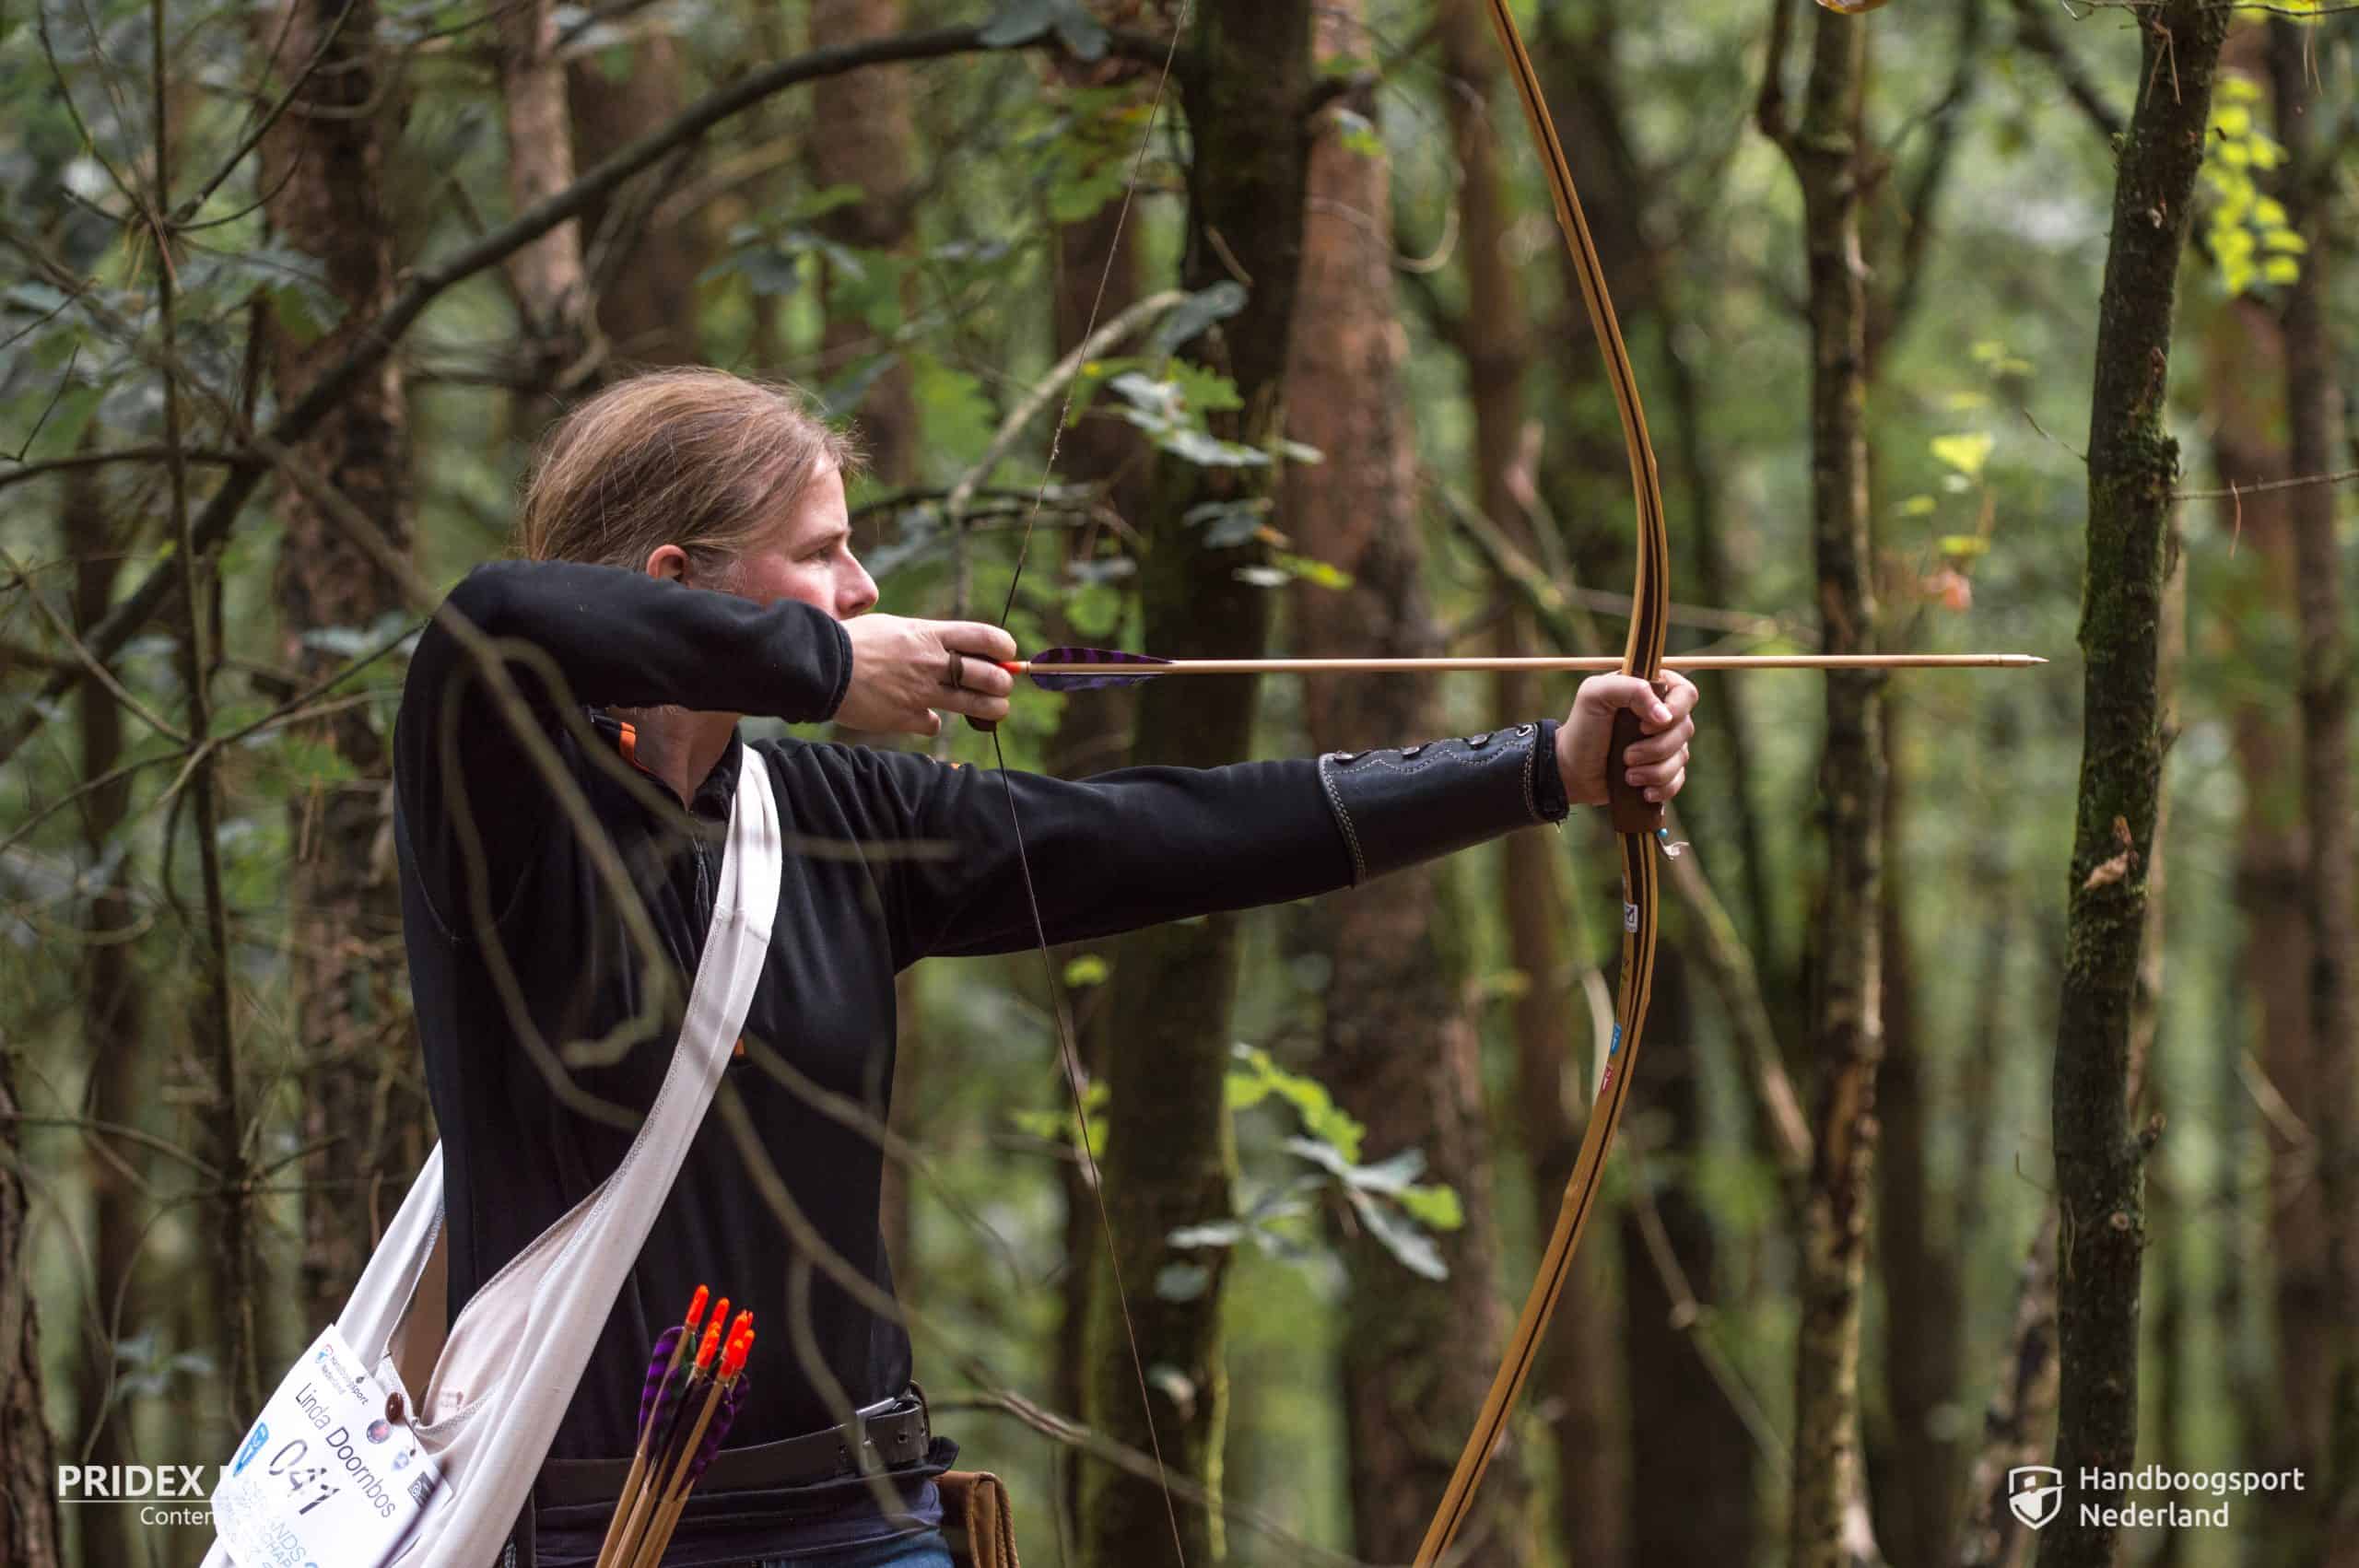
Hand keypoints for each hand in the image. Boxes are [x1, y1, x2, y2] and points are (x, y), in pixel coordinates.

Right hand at [837, 614, 1018, 736]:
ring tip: (994, 709)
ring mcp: (921, 692)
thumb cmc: (853, 641)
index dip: (1004, 648)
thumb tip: (949, 648)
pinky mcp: (906, 717)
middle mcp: (931, 663)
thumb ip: (924, 638)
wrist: (821, 665)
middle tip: (1001, 686)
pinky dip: (933, 723)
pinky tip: (927, 718)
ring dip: (992, 709)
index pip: (986, 638)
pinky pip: (934, 724)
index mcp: (929, 635)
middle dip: (1004, 683)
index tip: (1006, 654)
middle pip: (991, 676)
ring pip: (976, 705)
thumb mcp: (894, 627)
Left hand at [1555, 671, 1697, 808]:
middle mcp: (1662, 715)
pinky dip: (1662, 787)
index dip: (1674, 710)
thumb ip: (1630, 689)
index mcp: (1650, 690)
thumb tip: (1665, 716)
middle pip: (1686, 728)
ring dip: (1655, 771)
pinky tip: (1643, 791)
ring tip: (1628, 775)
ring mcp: (1665, 743)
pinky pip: (1678, 780)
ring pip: (1682, 757)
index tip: (1644, 726)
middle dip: (1656, 748)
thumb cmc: (1582, 728)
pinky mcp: (1663, 770)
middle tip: (1626, 756)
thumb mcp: (1595, 695)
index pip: (1685, 693)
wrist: (1572, 770)